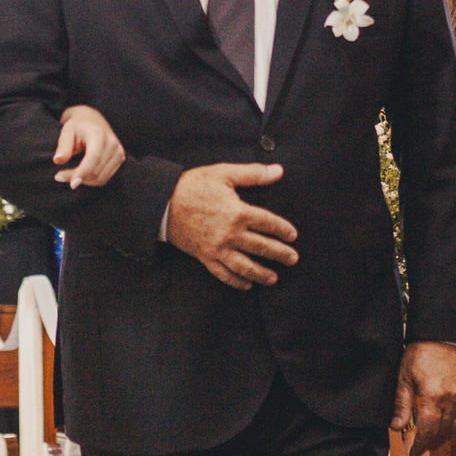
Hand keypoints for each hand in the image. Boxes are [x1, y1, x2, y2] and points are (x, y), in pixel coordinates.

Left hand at [53, 104, 124, 188]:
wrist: (93, 120)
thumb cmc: (77, 127)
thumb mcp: (66, 131)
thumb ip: (63, 146)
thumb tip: (58, 160)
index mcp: (98, 134)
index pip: (93, 157)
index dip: (83, 172)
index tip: (72, 184)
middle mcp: (112, 143)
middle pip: (96, 171)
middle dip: (77, 177)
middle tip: (59, 176)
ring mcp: (118, 151)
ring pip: (101, 178)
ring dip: (84, 181)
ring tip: (69, 175)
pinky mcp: (120, 158)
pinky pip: (105, 178)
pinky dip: (91, 180)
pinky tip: (81, 173)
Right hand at [165, 162, 299, 288]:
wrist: (163, 204)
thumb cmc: (193, 186)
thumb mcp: (224, 173)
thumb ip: (253, 173)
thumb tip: (278, 170)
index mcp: (238, 212)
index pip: (268, 223)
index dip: (283, 229)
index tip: (292, 235)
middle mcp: (230, 234)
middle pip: (262, 247)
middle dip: (280, 254)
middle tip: (292, 259)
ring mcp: (218, 248)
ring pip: (245, 266)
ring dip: (261, 274)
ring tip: (273, 278)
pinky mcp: (205, 257)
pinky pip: (223, 274)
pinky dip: (236, 281)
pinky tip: (246, 285)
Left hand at [392, 340, 455, 455]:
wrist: (445, 334)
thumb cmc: (422, 351)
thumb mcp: (404, 376)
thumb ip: (401, 404)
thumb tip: (396, 427)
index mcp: (433, 397)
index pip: (428, 431)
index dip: (420, 446)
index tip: (413, 454)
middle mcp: (452, 399)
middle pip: (442, 433)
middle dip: (430, 444)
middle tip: (420, 449)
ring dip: (443, 438)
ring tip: (432, 441)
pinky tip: (447, 428)